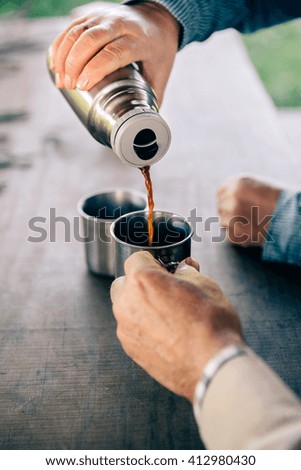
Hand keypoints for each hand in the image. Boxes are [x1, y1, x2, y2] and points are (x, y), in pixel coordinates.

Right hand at [50, 2, 179, 104]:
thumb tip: (142, 125)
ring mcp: (104, 17)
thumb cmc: (158, 50)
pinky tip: (55, 64)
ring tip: (61, 81)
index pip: (113, 52)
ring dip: (64, 57)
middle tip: (69, 86)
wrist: (157, 19)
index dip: (95, 69)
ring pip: (77, 32)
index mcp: (138, 40)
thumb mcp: (161, 73)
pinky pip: (71, 28)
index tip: (82, 86)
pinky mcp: (92, 16)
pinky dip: (60, 45)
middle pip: (90, 40)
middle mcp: (120, 24)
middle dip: (74, 64)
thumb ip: (152, 98)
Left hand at [110, 252, 242, 401]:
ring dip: (140, 305)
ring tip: (169, 314)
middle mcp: (127, 303)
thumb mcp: (205, 284)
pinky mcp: (130, 349)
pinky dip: (143, 327)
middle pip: (125, 283)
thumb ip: (187, 271)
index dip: (153, 261)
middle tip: (165, 290)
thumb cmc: (210, 324)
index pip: (136, 258)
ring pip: (126, 308)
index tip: (164, 268)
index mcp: (143, 280)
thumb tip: (184, 268)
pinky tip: (167, 332)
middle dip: (140, 283)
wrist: (212, 365)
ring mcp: (125, 328)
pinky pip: (131, 329)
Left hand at [217, 176, 281, 246]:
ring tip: (251, 223)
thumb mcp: (257, 186)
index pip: (220, 193)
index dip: (227, 199)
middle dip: (230, 212)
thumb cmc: (278, 201)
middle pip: (221, 208)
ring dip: (233, 224)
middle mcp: (231, 199)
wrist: (292, 218)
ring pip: (224, 222)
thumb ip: (239, 190)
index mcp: (236, 183)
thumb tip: (225, 199)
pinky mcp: (234, 234)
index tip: (233, 205)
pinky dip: (238, 236)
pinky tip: (252, 231)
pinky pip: (230, 235)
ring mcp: (231, 217)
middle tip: (245, 216)